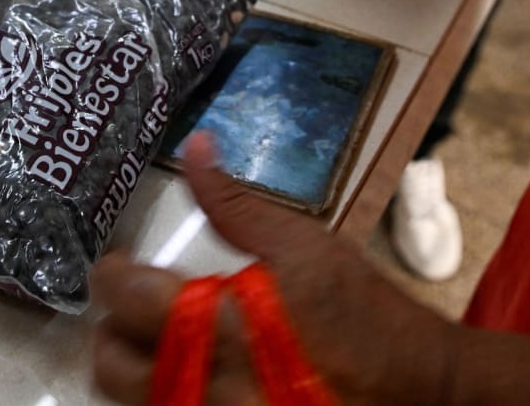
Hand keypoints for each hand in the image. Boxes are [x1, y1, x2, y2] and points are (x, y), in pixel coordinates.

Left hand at [90, 133, 458, 404]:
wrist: (419, 392)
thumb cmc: (364, 316)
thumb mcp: (305, 246)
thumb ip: (236, 204)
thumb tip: (195, 149)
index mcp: (217, 327)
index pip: (124, 299)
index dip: (110, 275)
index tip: (120, 264)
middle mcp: (205, 387)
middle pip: (110, 368)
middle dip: (111, 331)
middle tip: (135, 306)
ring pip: (133, 402)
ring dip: (136, 368)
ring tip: (162, 341)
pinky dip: (170, 395)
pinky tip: (195, 374)